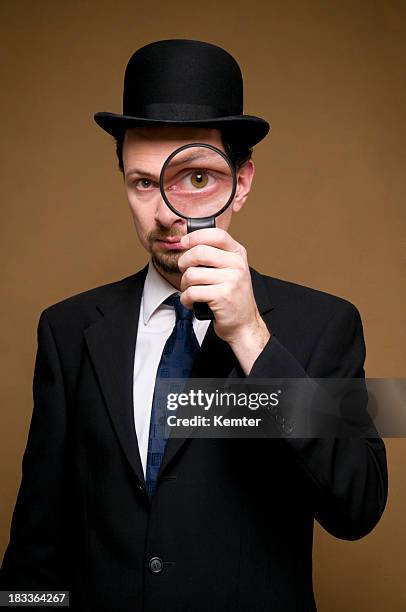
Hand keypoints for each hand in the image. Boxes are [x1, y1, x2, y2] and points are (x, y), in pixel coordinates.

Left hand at [178, 228, 270, 373]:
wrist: (244, 324)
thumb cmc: (232, 297)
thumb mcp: (231, 271)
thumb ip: (215, 256)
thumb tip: (188, 242)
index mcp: (238, 254)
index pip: (216, 234)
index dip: (195, 236)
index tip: (184, 243)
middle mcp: (237, 264)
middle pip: (199, 252)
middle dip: (184, 263)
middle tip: (185, 272)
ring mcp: (231, 280)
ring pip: (192, 274)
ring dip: (184, 285)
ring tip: (190, 290)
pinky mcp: (222, 296)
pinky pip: (192, 292)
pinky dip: (186, 299)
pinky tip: (191, 301)